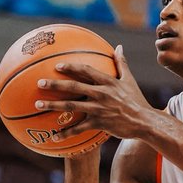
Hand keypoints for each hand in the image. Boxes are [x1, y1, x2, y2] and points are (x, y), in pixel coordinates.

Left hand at [35, 45, 153, 140]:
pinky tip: (54, 136)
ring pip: (72, 106)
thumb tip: (118, 46)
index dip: (71, 67)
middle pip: (74, 87)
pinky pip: (79, 129)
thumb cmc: (136, 100)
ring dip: (53, 105)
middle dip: (55, 84)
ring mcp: (99, 109)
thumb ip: (121, 63)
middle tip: (40, 83)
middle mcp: (101, 94)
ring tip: (38, 104)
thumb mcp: (129, 80)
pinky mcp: (99, 124)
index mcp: (108, 82)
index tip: (57, 66)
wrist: (145, 122)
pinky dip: (66, 133)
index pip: (86, 70)